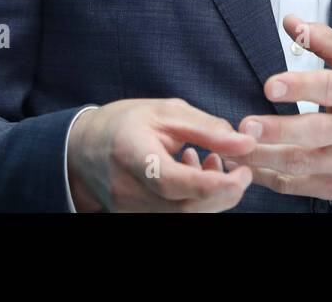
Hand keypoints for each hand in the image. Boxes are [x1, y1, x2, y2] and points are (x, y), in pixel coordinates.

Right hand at [67, 98, 256, 211]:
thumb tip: (247, 144)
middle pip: (186, 209)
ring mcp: (130, 210)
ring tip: (209, 159)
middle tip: (240, 169)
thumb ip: (209, 130)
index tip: (244, 171)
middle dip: (224, 193)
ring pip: (185, 216)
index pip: (176, 182)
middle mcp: (128, 191)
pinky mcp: (137, 217)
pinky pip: (175, 215)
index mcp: (132, 155)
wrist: (84, 145)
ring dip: (210, 195)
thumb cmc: (127, 122)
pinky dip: (194, 199)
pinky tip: (192, 171)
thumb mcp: (168, 113)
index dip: (216, 183)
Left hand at [225, 14, 331, 204]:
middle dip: (278, 129)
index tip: (271, 86)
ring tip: (235, 146)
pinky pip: (297, 185)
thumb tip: (290, 22)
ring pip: (301, 163)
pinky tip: (249, 166)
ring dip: (263, 156)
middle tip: (246, 125)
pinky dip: (270, 178)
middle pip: (315, 131)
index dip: (300, 87)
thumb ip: (326, 40)